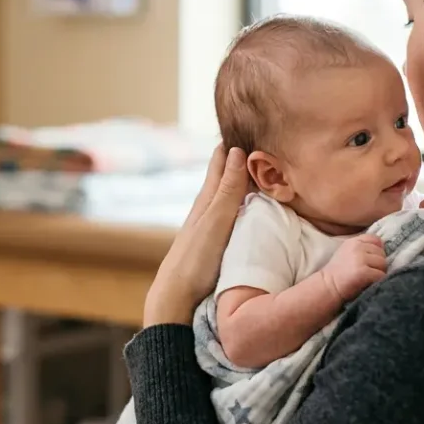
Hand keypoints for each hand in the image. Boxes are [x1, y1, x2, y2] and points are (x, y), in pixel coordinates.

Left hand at [142, 146, 250, 325]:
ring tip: (249, 169)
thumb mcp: (215, 222)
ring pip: (224, 198)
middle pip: (221, 179)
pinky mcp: (211, 248)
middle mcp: (204, 213)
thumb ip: (228, 190)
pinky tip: (240, 211)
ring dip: (236, 182)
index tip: (242, 123)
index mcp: (206, 202)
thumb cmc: (194, 261)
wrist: (174, 300)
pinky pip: (228, 217)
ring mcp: (207, 230)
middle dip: (233, 160)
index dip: (230, 147)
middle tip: (248, 140)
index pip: (220, 165)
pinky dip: (237, 206)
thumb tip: (235, 151)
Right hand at [320, 235, 386, 303]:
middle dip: (378, 264)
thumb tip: (382, 249)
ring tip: (368, 278)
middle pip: (382, 253)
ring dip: (379, 272)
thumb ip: (362, 247)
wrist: (328, 286)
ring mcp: (360, 259)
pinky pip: (380, 275)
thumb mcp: (347, 252)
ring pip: (383, 264)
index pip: (376, 239)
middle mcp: (357, 247)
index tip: (371, 260)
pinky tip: (368, 283)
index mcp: (354, 241)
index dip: (377, 250)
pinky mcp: (363, 272)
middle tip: (369, 272)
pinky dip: (377, 281)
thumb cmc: (339, 272)